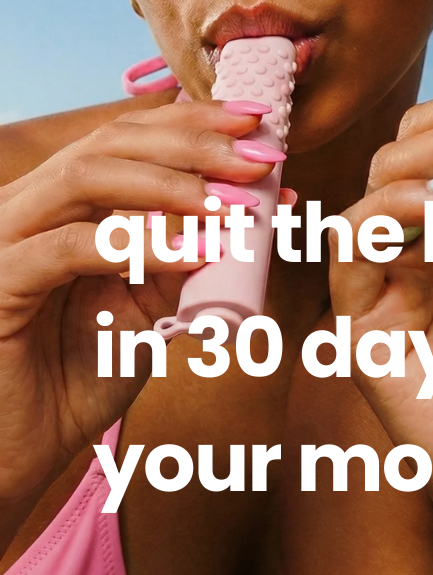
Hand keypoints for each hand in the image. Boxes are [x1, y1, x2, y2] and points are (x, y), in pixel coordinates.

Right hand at [0, 99, 277, 511]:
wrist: (18, 453)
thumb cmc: (77, 375)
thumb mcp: (148, 305)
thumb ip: (183, 253)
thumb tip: (250, 207)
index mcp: (61, 199)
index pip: (128, 134)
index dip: (194, 121)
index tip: (260, 123)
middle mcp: (27, 204)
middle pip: (111, 141)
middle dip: (197, 144)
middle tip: (264, 158)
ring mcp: (5, 238)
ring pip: (87, 178)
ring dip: (173, 185)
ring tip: (238, 203)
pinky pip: (69, 248)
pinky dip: (139, 245)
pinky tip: (199, 252)